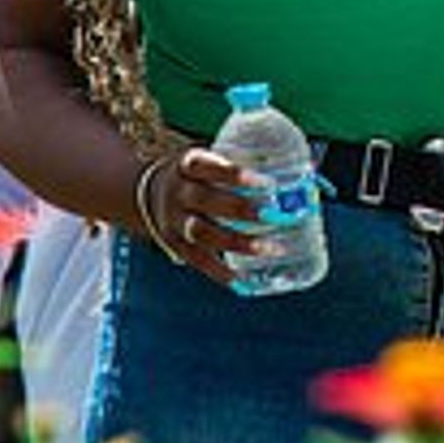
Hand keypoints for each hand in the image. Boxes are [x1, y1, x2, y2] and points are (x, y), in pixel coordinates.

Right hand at [142, 146, 274, 286]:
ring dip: (238, 241)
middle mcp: (178, 192)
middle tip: (274, 215)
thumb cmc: (194, 176)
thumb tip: (297, 170)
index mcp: (186, 165)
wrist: (145, 194)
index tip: (265, 181)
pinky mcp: (174, 245)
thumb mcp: (206, 161)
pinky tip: (244, 280)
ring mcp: (174, 220)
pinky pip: (198, 260)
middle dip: (241, 209)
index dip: (234, 174)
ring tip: (269, 248)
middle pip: (207, 200)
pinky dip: (220, 272)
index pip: (207, 166)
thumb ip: (238, 169)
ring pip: (203, 232)